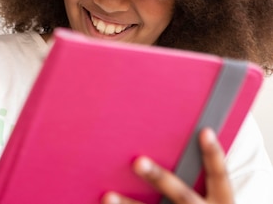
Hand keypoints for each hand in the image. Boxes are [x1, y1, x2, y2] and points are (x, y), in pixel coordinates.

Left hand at [101, 128, 234, 203]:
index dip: (213, 155)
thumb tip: (160, 147)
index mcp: (222, 202)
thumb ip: (194, 176)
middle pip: (181, 194)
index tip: (205, 131)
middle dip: (158, 177)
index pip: (219, 176)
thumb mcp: (212, 198)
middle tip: (137, 161)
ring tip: (107, 196)